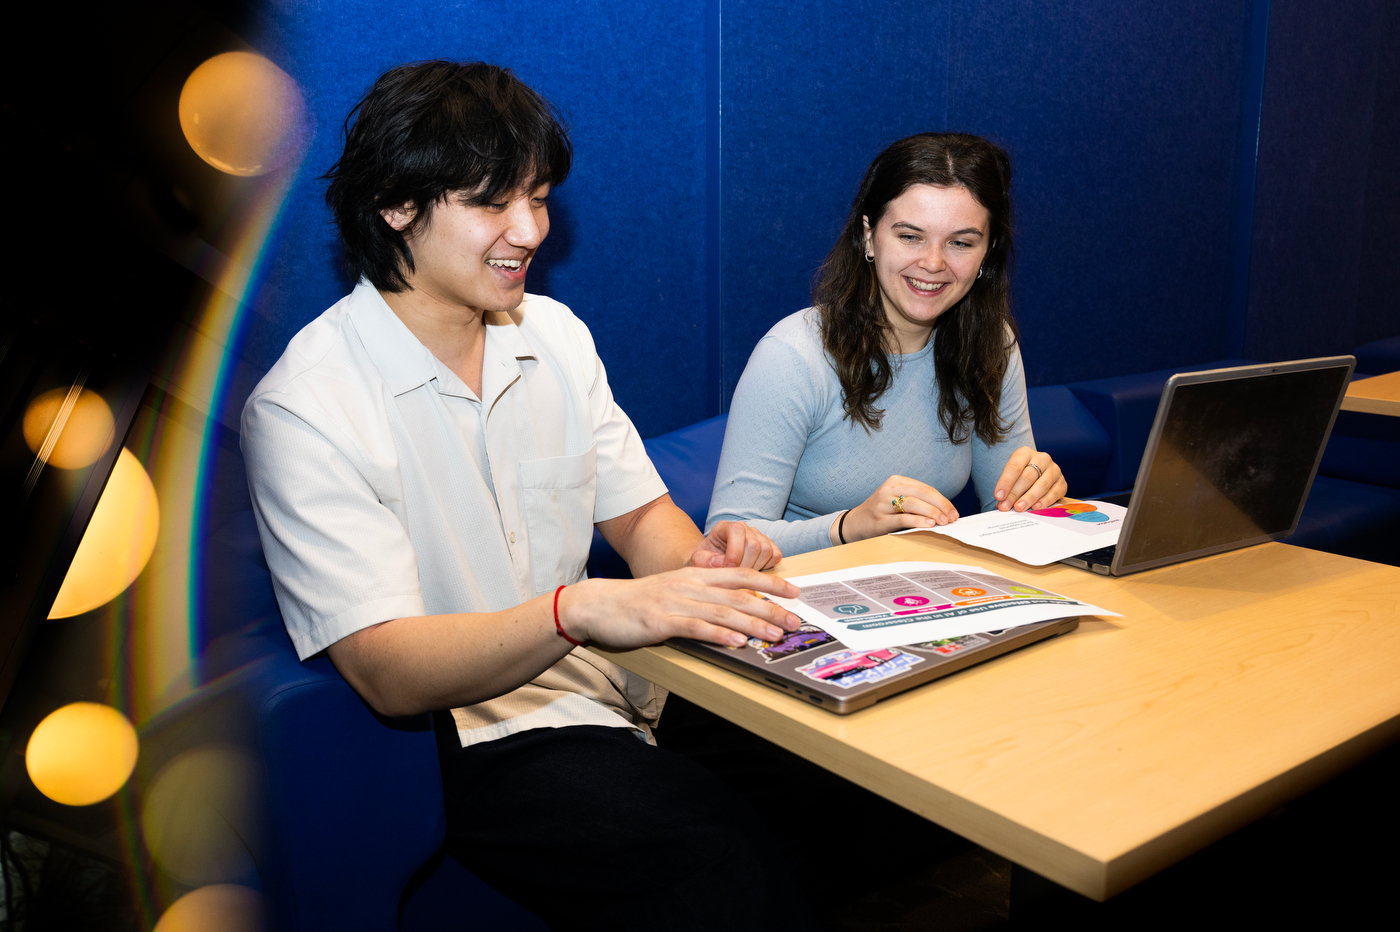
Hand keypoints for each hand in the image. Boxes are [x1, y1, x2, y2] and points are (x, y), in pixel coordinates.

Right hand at [558, 568, 801, 648]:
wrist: (599, 604)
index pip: (741, 576)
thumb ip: (702, 596)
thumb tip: (735, 611)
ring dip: (752, 624)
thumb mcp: (675, 591)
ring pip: (721, 612)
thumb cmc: (639, 601)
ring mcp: (675, 603)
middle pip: (738, 595)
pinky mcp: (661, 622)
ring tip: (774, 635)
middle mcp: (690, 586)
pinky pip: (695, 628)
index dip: (769, 582)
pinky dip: (719, 636)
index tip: (794, 591)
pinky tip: (736, 643)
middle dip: (770, 608)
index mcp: (696, 576)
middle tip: (794, 621)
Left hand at [690, 520, 782, 569]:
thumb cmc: (705, 564)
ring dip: (756, 568)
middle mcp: (744, 528)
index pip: (737, 531)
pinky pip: (776, 556)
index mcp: (724, 527)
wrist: (713, 566)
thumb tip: (719, 562)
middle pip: (754, 544)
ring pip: (767, 550)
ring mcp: (758, 536)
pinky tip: (753, 571)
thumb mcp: (695, 562)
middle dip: (745, 566)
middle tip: (734, 577)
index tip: (727, 570)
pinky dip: (767, 567)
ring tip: (742, 575)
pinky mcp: (769, 546)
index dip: (734, 553)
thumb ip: (701, 561)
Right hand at [836, 475, 957, 544]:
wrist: (854, 523)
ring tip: (944, 522)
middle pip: (922, 493)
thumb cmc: (881, 512)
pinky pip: (903, 518)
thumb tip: (944, 512)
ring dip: (933, 513)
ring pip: (914, 504)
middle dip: (941, 505)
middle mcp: (889, 489)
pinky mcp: (880, 519)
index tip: (953, 512)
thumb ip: (916, 502)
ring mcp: (883, 504)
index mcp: (896, 481)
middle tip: (953, 517)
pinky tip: (929, 524)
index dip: (942, 500)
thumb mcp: (896, 500)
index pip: (926, 488)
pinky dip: (918, 520)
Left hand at [993, 447, 1066, 511]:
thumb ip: (1006, 489)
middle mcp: (1042, 458)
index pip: (1014, 467)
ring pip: (1041, 485)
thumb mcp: (1011, 476)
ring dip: (1029, 498)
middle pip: (1027, 477)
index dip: (1005, 482)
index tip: (998, 496)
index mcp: (1025, 453)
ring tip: (1019, 508)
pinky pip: (1054, 493)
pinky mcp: (1062, 483)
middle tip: (1006, 506)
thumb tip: (1001, 505)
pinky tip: (1035, 507)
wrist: (1037, 475)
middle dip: (1015, 493)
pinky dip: (1044, 501)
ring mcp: (1054, 470)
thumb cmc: (1020, 476)